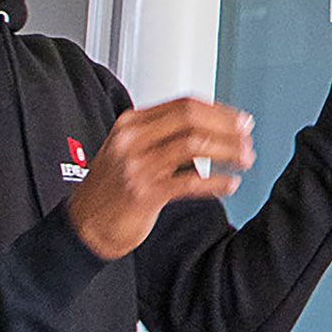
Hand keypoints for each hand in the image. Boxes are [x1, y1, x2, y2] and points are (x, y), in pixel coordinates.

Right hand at [68, 98, 255, 261]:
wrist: (83, 226)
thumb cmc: (110, 190)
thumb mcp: (128, 150)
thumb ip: (161, 135)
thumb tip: (210, 128)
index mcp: (130, 124)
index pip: (183, 104)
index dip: (218, 111)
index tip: (239, 120)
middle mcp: (132, 140)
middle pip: (190, 118)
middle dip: (226, 126)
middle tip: (247, 137)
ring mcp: (137, 166)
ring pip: (194, 144)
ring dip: (227, 151)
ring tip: (245, 159)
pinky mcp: (144, 193)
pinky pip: (190, 182)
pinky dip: (215, 182)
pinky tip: (229, 184)